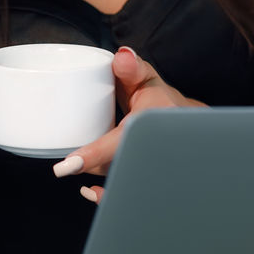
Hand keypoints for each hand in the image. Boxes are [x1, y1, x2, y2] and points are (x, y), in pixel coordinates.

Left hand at [51, 46, 204, 203]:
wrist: (186, 125)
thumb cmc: (160, 100)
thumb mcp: (148, 79)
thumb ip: (132, 69)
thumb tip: (121, 56)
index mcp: (152, 121)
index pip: (120, 141)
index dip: (94, 155)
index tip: (68, 166)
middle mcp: (155, 148)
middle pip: (117, 165)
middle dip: (94, 166)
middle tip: (69, 163)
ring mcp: (154, 168)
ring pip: (122, 181)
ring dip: (101, 181)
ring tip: (81, 173)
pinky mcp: (148, 179)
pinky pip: (129, 194)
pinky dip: (109, 196)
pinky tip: (92, 191)